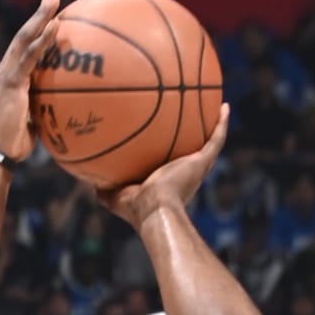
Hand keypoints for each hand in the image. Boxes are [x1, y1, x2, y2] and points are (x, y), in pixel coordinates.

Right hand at [0, 0, 63, 164]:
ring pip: (24, 38)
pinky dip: (43, 39)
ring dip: (41, 17)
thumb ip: (42, 108)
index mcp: (8, 79)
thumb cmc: (15, 146)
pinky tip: (56, 25)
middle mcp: (4, 71)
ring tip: (55, 0)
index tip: (50, 16)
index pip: (22, 48)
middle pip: (22, 35)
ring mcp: (5, 75)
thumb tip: (62, 107)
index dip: (35, 30)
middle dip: (38, 14)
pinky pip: (30, 56)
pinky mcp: (11, 82)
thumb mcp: (32, 122)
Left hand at [100, 104, 229, 227]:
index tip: (170, 137)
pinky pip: (216, 139)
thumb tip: (89, 183)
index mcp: (168, 180)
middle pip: (192, 149)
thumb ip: (104, 189)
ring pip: (209, 142)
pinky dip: (222, 123)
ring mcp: (196, 166)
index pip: (171, 162)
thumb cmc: (136, 208)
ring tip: (218, 105)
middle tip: (196, 116)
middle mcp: (185, 172)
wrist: (154, 209)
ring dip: (215, 125)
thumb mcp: (115, 196)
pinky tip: (225, 106)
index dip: (172, 150)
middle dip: (194, 135)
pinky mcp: (202, 162)